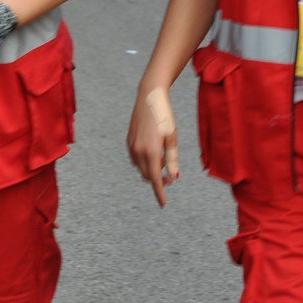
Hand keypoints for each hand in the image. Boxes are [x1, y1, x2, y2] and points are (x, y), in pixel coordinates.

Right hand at [126, 82, 179, 206]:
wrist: (150, 98)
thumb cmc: (165, 116)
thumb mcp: (172, 138)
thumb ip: (172, 159)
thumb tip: (174, 177)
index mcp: (151, 151)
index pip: (156, 179)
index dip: (159, 193)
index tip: (163, 204)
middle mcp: (138, 151)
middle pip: (148, 175)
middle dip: (159, 179)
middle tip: (171, 175)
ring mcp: (131, 146)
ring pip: (141, 168)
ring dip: (151, 169)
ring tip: (163, 158)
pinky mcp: (128, 141)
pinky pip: (135, 159)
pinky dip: (145, 161)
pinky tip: (153, 152)